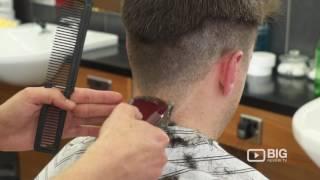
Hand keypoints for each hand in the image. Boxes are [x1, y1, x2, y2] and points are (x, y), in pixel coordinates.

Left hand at [0, 87, 121, 150]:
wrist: (2, 130)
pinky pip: (81, 132)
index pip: (84, 95)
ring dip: (104, 118)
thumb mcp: (29, 95)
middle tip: (124, 108)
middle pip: (91, 107)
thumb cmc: (11, 110)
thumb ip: (51, 95)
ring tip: (118, 119)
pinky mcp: (61, 132)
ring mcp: (64, 120)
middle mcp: (64, 107)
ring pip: (89, 119)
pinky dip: (92, 131)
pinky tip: (103, 132)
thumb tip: (69, 102)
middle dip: (108, 107)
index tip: (115, 96)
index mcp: (59, 96)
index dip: (101, 96)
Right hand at [58, 103, 168, 179]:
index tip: (131, 135)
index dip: (141, 133)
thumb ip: (132, 110)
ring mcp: (155, 170)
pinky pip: (142, 174)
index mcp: (160, 137)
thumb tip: (136, 114)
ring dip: (138, 160)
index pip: (154, 133)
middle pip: (152, 149)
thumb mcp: (121, 112)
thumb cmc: (116, 139)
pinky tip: (124, 167)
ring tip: (123, 158)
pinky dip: (135, 171)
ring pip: (148, 163)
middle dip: (141, 147)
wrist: (107, 165)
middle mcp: (162, 155)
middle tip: (126, 146)